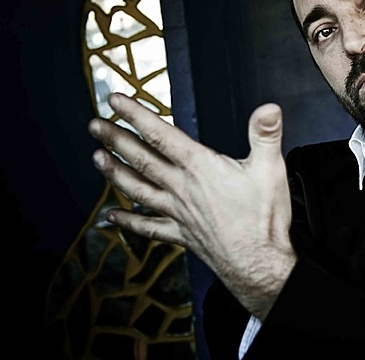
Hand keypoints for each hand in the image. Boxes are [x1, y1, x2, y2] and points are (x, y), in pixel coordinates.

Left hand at [88, 93, 295, 317]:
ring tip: (96, 158)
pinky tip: (112, 217)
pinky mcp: (182, 234)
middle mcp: (182, 189)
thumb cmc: (263, 219)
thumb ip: (266, 136)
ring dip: (115, 173)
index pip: (161, 135)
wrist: (258, 264)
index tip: (116, 100)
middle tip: (94, 125)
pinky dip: (128, 221)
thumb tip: (268, 109)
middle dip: (115, 139)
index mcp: (201, 168)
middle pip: (142, 159)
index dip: (136, 115)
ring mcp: (178, 213)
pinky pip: (148, 227)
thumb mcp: (271, 169)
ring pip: (138, 189)